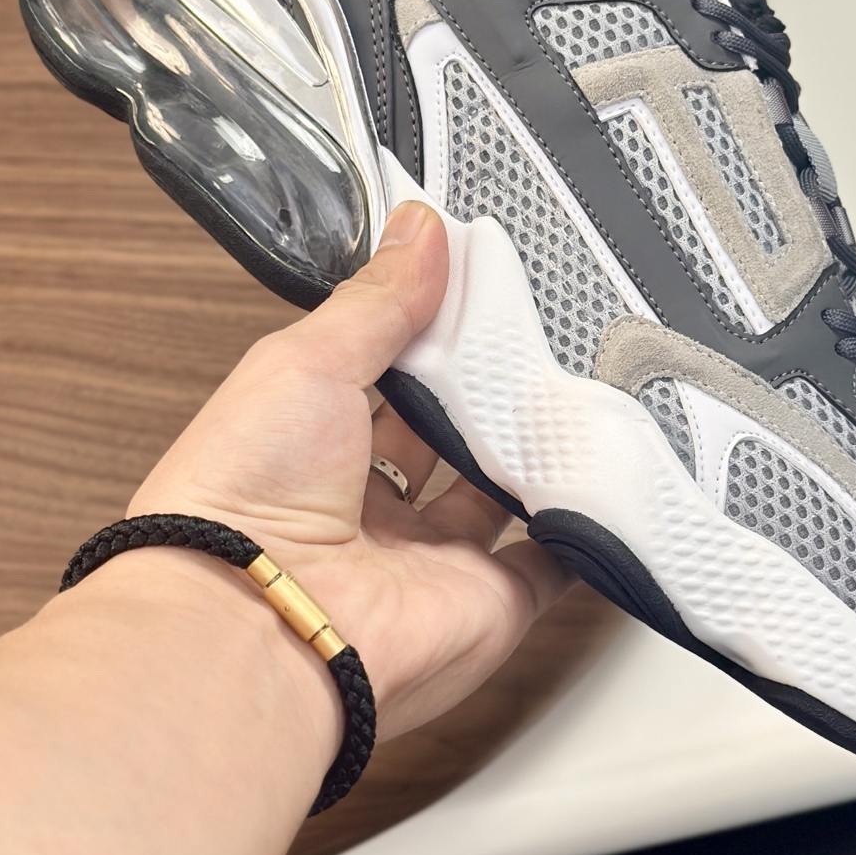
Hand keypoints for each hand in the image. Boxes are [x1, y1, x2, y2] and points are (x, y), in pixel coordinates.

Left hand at [129, 201, 572, 742]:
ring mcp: (433, 560)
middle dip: (491, 388)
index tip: (478, 285)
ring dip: (538, 446)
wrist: (259, 627)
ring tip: (584, 378)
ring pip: (504, 492)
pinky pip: (554, 562)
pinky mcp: (489, 604)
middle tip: (541, 330)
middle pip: (449, 436)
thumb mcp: (305, 360)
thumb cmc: (245, 495)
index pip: (384, 379)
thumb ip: (377, 300)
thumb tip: (421, 227)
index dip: (430, 335)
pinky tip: (610, 470)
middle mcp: (370, 509)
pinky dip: (585, 524)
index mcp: (311, 448)